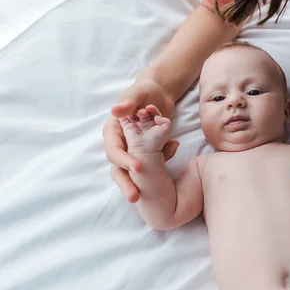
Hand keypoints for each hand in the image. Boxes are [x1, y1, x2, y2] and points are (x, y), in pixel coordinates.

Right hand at [103, 79, 178, 202]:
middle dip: (126, 184)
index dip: (124, 160)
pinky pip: (153, 163)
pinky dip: (164, 159)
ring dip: (141, 184)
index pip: (114, 151)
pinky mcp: (147, 153)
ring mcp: (133, 150)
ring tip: (146, 198)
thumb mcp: (138, 92)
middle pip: (119, 168)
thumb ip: (128, 101)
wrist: (158, 94)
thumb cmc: (144, 91)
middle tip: (135, 198)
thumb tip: (114, 111)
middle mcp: (121, 144)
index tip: (137, 168)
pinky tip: (174, 148)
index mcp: (113, 131)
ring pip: (133, 172)